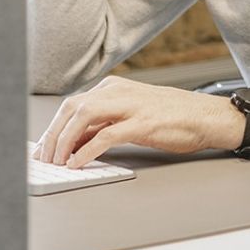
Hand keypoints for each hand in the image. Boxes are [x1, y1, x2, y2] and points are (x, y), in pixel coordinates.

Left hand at [32, 76, 244, 167]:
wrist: (205, 116)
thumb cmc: (172, 117)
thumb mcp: (132, 114)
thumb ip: (104, 124)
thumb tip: (75, 143)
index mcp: (114, 87)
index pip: (73, 104)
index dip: (53, 127)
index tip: (44, 147)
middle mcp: (119, 91)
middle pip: (72, 108)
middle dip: (53, 134)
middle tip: (45, 157)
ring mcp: (131, 105)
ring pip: (83, 117)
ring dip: (65, 142)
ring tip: (57, 161)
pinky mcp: (142, 123)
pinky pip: (106, 135)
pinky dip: (86, 151)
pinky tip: (78, 162)